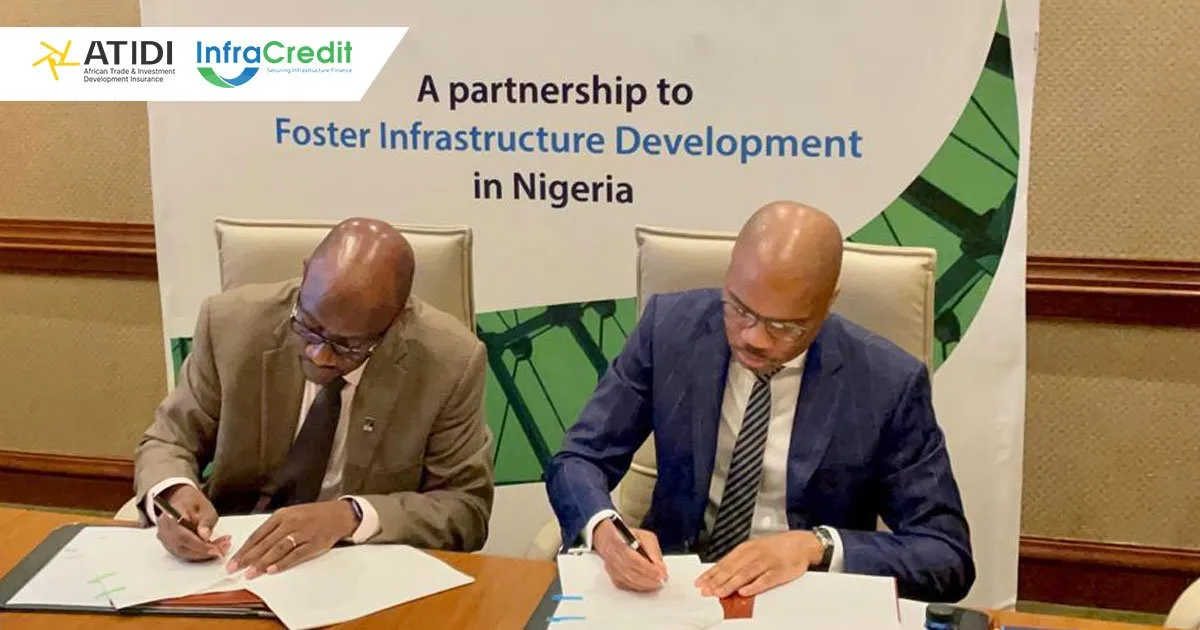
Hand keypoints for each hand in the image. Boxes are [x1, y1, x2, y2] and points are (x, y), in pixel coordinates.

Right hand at [155, 484, 229, 560]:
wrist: (181, 501)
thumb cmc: (193, 503)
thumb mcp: (206, 507)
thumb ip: (206, 521)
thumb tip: (205, 536)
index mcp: (171, 515)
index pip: (183, 536)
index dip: (200, 546)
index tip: (216, 549)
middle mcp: (164, 529)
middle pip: (183, 547)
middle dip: (205, 551)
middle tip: (224, 547)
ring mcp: (165, 538)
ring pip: (184, 553)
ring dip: (204, 553)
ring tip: (222, 546)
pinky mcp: (170, 545)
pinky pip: (184, 553)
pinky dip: (199, 553)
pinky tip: (212, 547)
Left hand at [227, 500, 358, 578]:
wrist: (340, 514)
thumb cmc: (313, 515)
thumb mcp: (292, 514)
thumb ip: (275, 528)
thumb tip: (255, 546)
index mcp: (282, 515)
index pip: (258, 534)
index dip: (244, 549)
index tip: (233, 560)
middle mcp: (291, 523)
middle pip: (265, 543)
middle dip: (248, 558)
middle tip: (235, 569)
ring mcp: (303, 533)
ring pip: (278, 549)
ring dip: (263, 562)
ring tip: (251, 573)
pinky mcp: (314, 543)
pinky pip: (296, 555)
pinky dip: (283, 563)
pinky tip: (272, 570)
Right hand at [592, 520, 668, 591]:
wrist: (611, 541)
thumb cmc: (631, 538)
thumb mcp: (646, 537)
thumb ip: (653, 551)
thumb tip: (661, 569)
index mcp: (619, 542)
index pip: (634, 560)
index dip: (648, 569)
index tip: (661, 574)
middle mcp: (612, 556)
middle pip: (631, 573)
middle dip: (649, 579)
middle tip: (662, 581)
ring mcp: (611, 568)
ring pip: (629, 582)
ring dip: (646, 585)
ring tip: (658, 584)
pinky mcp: (613, 578)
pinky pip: (627, 587)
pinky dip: (639, 587)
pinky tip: (648, 585)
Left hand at [695, 531, 821, 597]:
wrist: (801, 544)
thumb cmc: (775, 548)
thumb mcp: (754, 549)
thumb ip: (739, 561)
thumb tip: (721, 574)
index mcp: (746, 548)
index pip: (724, 562)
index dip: (711, 573)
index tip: (700, 582)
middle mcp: (754, 554)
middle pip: (732, 568)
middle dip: (717, 580)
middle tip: (705, 590)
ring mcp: (767, 562)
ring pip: (745, 574)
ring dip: (731, 584)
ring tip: (719, 593)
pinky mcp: (779, 572)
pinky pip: (765, 579)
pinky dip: (754, 586)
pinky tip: (744, 592)